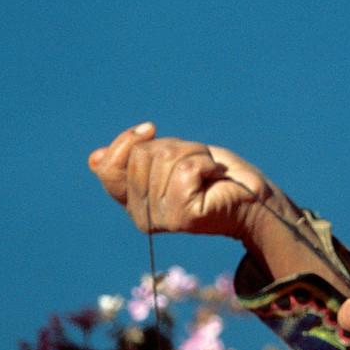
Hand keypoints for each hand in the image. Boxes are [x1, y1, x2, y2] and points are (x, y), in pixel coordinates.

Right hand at [88, 122, 275, 243]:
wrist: (255, 198)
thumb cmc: (213, 175)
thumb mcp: (168, 158)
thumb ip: (134, 158)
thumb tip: (94, 156)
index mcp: (131, 202)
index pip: (105, 166)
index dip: (125, 142)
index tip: (150, 129)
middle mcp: (140, 216)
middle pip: (140, 156)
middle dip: (174, 147)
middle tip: (197, 164)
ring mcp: (160, 219)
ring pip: (164, 158)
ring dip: (194, 153)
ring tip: (208, 172)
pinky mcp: (182, 217)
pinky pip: (186, 168)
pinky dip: (205, 162)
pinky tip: (215, 177)